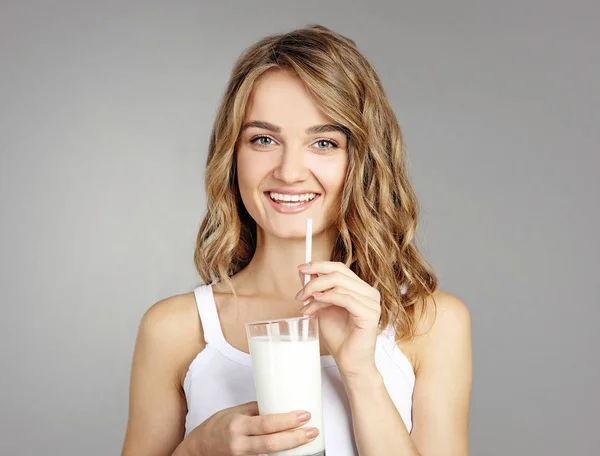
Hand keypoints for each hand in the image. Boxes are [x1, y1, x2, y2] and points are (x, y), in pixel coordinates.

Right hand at [185, 401, 318, 454]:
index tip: (304, 415)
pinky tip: (292, 449)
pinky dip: (279, 454)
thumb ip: (255, 410)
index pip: (266, 423)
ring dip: (291, 447)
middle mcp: (239, 443)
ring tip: (307, 438)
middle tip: (312, 430)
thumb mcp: (233, 412)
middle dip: (295, 438)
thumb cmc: (215, 428)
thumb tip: (277, 403)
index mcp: (237, 425)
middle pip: (272, 444)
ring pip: (270, 454)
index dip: (287, 421)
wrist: (198, 450)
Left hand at [296, 261, 380, 378]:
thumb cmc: (339, 336)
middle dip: (314, 280)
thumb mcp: (323, 307)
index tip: (301, 269)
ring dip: (316, 292)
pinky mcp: (370, 314)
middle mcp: (369, 292)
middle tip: (300, 293)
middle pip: (338, 273)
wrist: (349, 361)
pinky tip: (315, 303)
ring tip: (305, 305)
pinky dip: (327, 298)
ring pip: (339, 285)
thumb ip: (317, 290)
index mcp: (360, 288)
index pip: (339, 268)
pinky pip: (346, 298)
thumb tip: (303, 271)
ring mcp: (372, 302)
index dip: (319, 265)